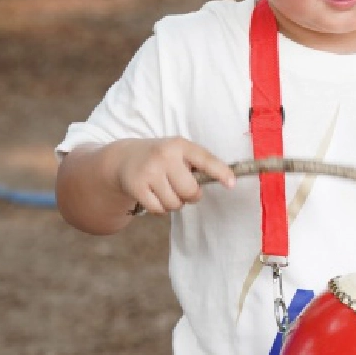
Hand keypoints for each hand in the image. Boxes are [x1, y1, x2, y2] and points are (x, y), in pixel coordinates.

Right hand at [110, 137, 235, 215]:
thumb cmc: (162, 157)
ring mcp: (149, 172)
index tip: (232, 184)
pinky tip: (154, 195)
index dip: (220, 172)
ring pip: (175, 203)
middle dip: (191, 196)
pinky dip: (160, 208)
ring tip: (166, 189)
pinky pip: (159, 210)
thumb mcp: (179, 151)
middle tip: (183, 188)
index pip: (205, 160)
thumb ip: (198, 163)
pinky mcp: (136, 187)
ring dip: (174, 203)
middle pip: (191, 191)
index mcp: (180, 145)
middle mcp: (164, 156)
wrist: (124, 158)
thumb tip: (227, 181)